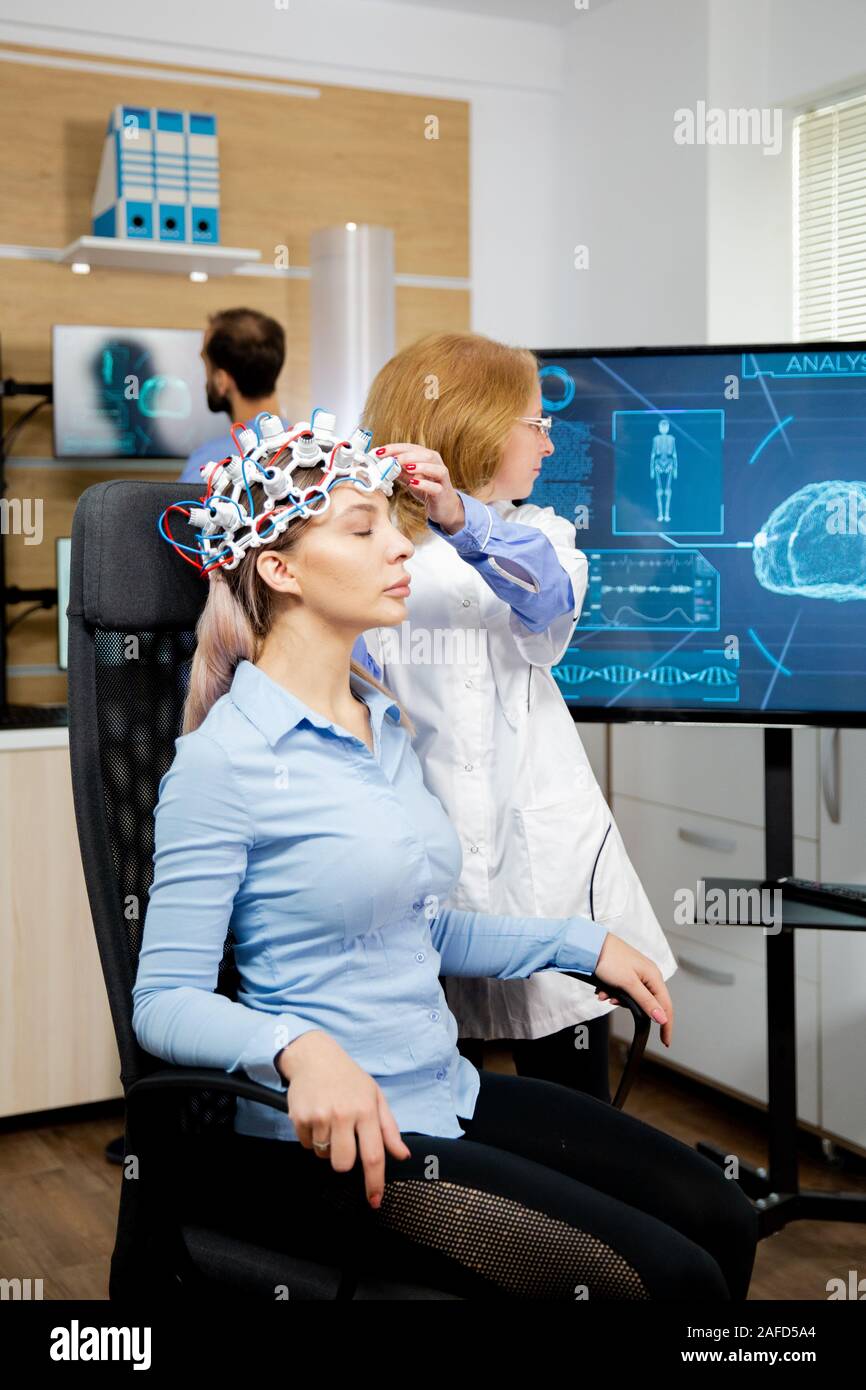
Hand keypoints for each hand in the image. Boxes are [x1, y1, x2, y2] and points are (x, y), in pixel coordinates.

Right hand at [277, 1030, 410, 1206]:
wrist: (314, 1057)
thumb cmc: (349, 1077)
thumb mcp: (375, 1096)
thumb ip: (389, 1129)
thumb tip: (402, 1155)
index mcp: (366, 1110)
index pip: (373, 1156)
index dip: (375, 1183)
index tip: (374, 1201)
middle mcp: (343, 1114)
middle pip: (343, 1164)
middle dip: (344, 1161)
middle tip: (344, 1139)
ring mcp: (320, 1116)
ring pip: (324, 1156)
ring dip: (327, 1147)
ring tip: (330, 1122)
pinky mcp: (300, 1118)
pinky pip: (307, 1145)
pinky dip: (312, 1138)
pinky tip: (316, 1117)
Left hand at [374, 443, 464, 532]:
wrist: (443, 507)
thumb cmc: (427, 489)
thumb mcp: (410, 478)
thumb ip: (398, 471)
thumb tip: (381, 464)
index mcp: (427, 457)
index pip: (410, 448)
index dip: (394, 448)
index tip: (379, 452)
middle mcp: (436, 464)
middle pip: (424, 454)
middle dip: (405, 455)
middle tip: (391, 459)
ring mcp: (441, 478)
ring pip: (434, 467)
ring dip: (419, 466)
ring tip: (405, 468)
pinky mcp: (442, 492)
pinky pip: (435, 487)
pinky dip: (424, 484)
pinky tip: (414, 483)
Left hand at [593, 935, 673, 1046]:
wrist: (590, 945)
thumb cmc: (611, 959)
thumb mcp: (629, 984)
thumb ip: (646, 1002)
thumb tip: (662, 1019)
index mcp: (654, 976)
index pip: (666, 1006)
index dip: (666, 1025)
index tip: (666, 1041)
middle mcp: (648, 975)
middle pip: (647, 1002)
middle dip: (628, 1006)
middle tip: (613, 1001)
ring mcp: (637, 973)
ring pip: (632, 997)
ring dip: (618, 998)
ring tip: (604, 993)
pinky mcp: (626, 973)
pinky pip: (623, 990)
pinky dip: (612, 992)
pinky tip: (602, 989)